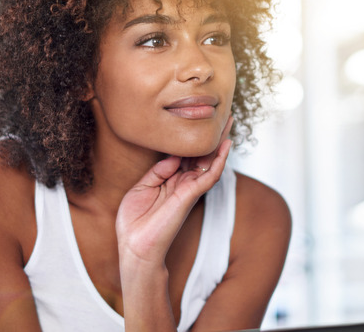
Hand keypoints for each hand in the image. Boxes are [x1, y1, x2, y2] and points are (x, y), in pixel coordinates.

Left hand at [115, 117, 233, 265]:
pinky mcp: (190, 195)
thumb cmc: (135, 222)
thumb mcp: (140, 189)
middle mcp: (182, 183)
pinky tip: (225, 145)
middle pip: (201, 155)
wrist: (134, 247)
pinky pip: (210, 175)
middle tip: (222, 116)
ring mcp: (189, 189)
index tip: (195, 119)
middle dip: (211, 136)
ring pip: (210, 162)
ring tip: (228, 123)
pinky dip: (219, 160)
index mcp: (170, 181)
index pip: (185, 155)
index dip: (191, 139)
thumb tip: (174, 156)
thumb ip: (158, 171)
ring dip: (220, 142)